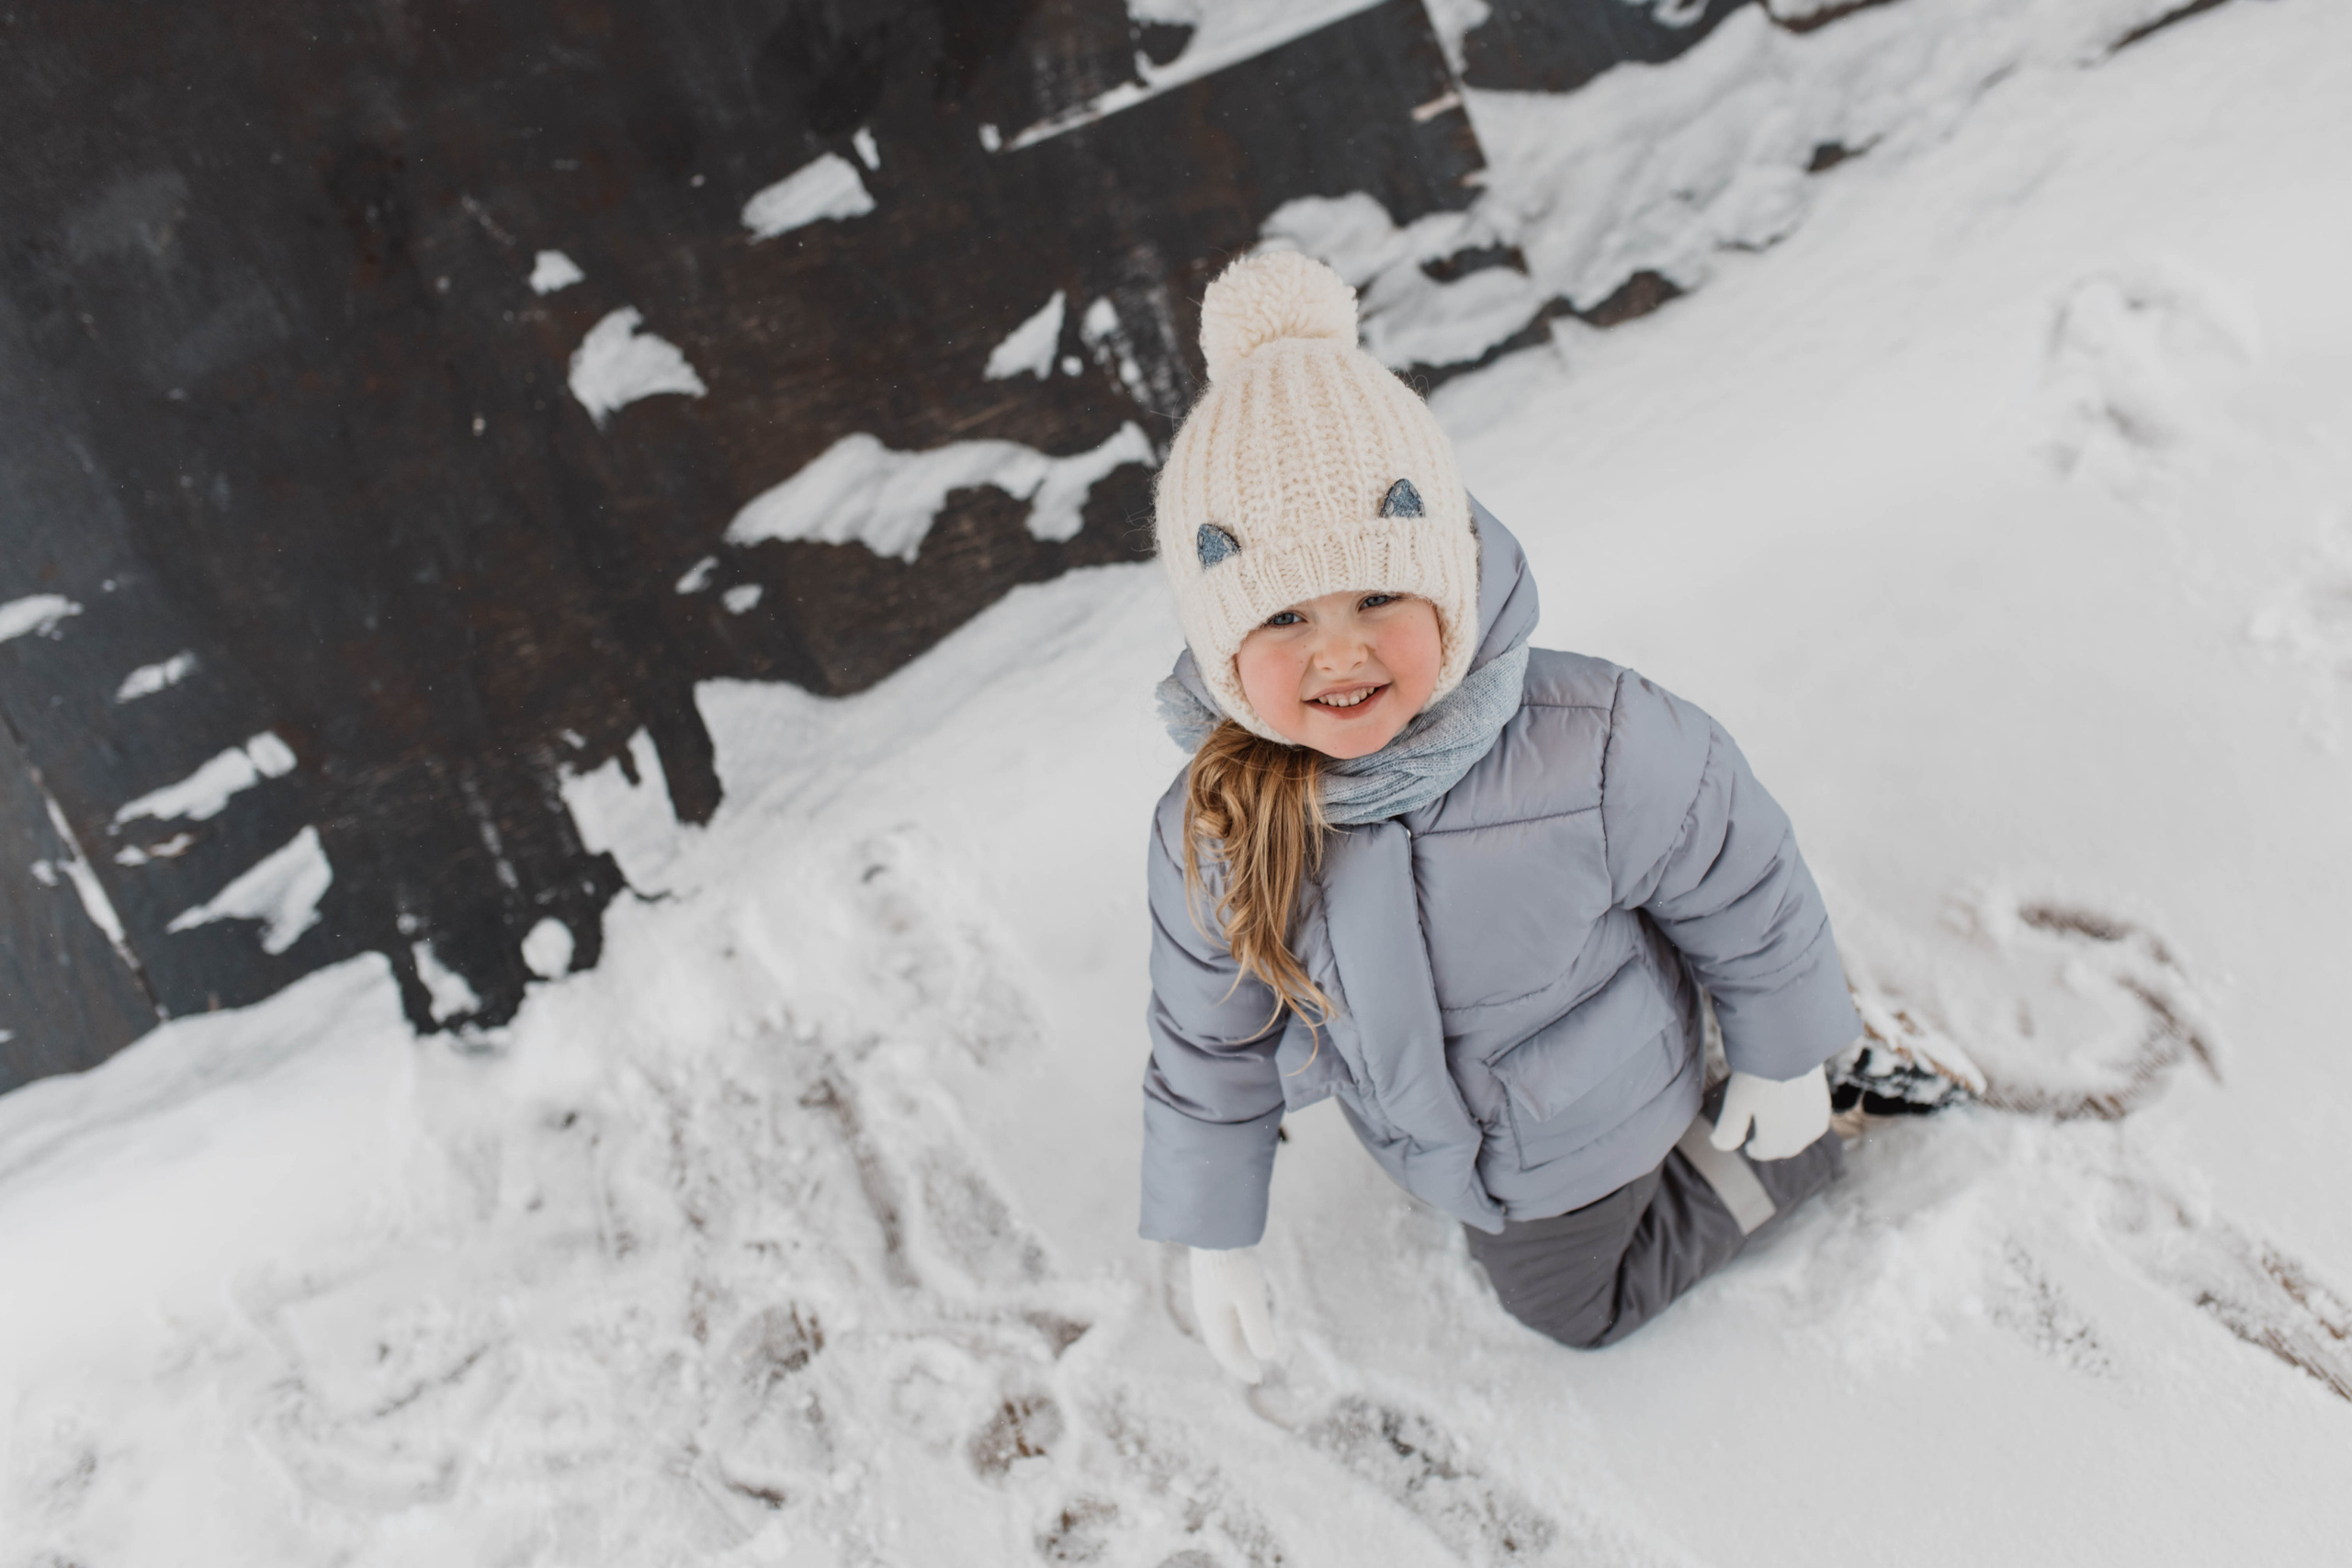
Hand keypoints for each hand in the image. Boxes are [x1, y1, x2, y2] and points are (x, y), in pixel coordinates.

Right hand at [1189, 1246, 1278, 1383]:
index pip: (1227, 1352)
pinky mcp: (1210, 1284)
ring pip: (1220, 1329)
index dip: (1242, 1367)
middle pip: (1222, 1343)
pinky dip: (1232, 1327)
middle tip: (1254, 1372)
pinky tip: (1240, 1320)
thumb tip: (1268, 1356)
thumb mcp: (1251, 1296)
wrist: (1213, 1229)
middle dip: (1237, 1359)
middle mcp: (1207, 1311)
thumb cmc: (1234, 1263)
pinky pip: (1221, 1315)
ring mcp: (1207, 1297)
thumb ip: (1257, 1326)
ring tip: (1248, 1351)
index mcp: (1214, 1319)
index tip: (1258, 1378)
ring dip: (1234, 1343)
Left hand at [1710, 1065, 1830, 1160]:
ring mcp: (1816, 1120)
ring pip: (1801, 1136)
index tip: (1749, 1144)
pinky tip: (1794, 1109)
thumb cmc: (1760, 1075)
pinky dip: (1803, 1120)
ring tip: (1777, 1121)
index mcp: (1778, 1140)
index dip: (1756, 1148)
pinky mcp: (1824, 1104)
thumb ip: (1728, 1130)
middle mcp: (1801, 1136)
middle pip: (1785, 1147)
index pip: (1766, 1151)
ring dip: (1789, 1133)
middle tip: (1763, 1134)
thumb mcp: (1736, 1104)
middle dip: (1773, 1143)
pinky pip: (1813, 1121)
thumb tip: (1721, 1145)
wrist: (1791, 1046)